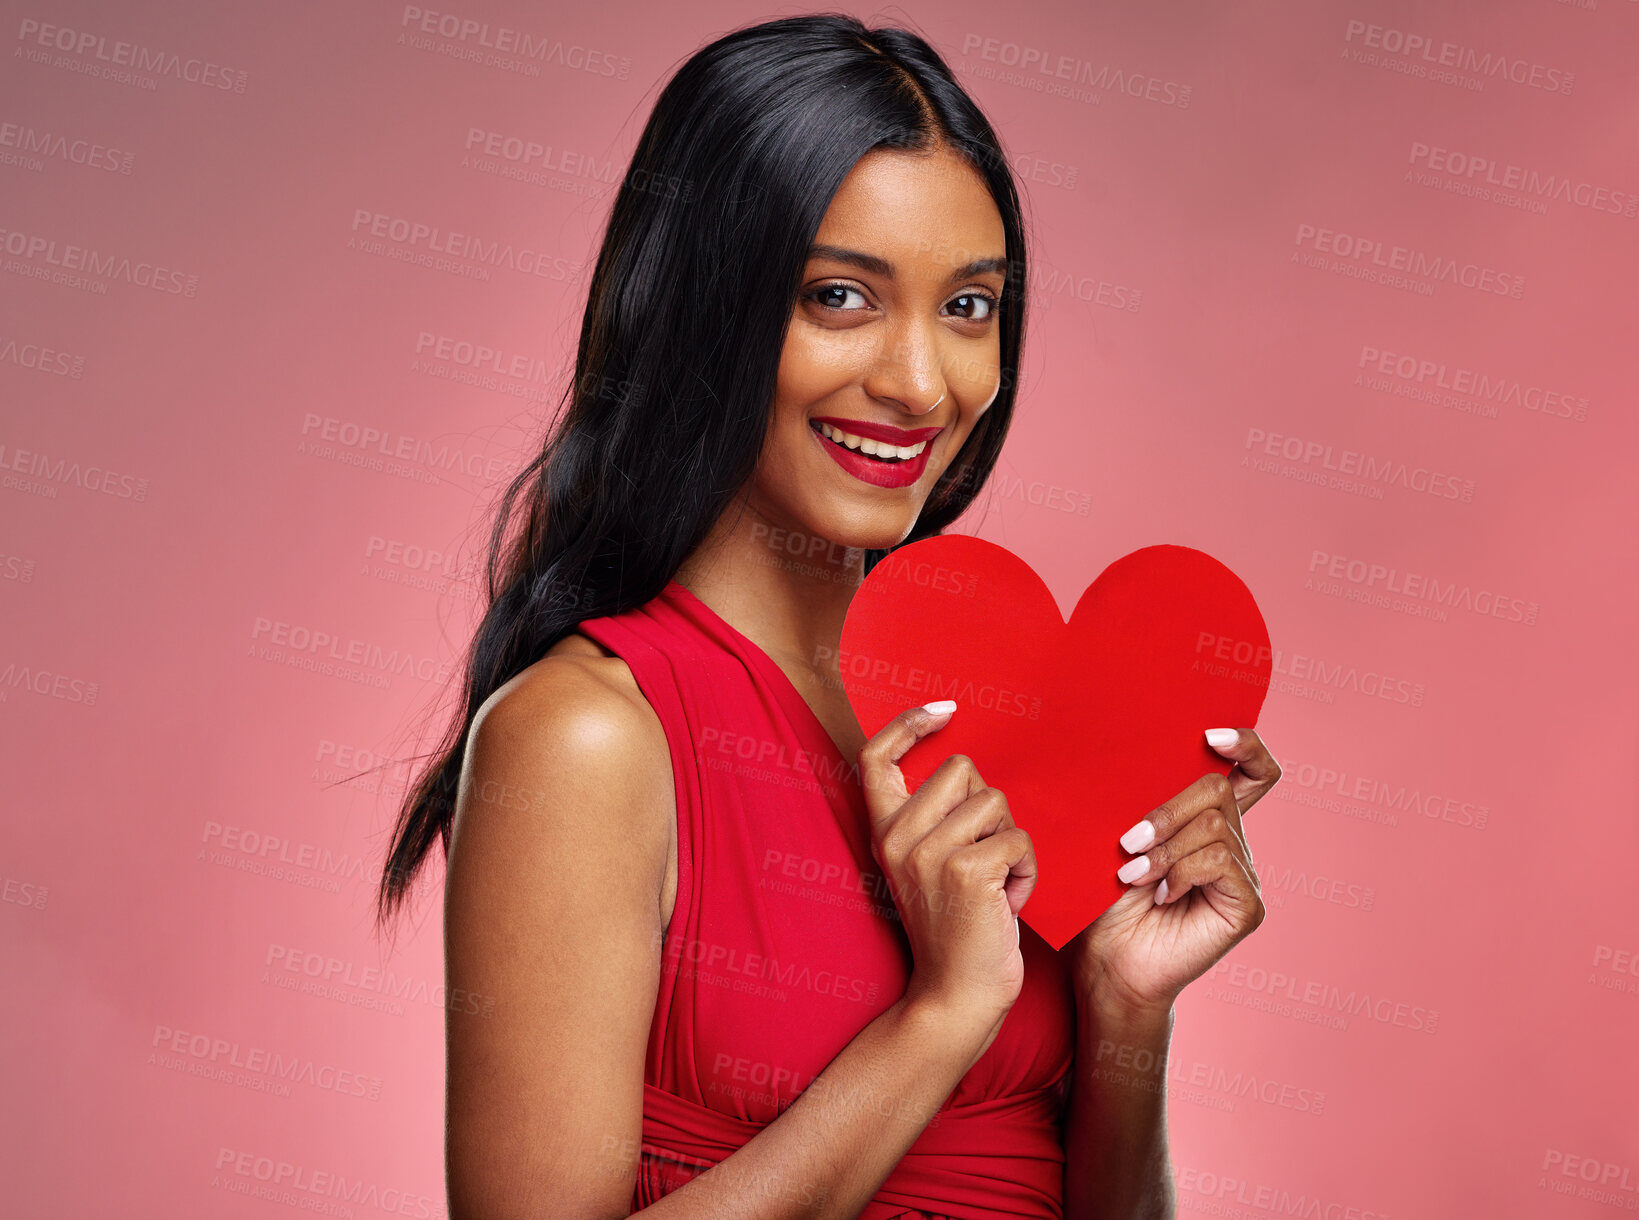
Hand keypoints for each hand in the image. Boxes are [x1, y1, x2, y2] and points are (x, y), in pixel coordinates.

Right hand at [858, 701, 1035, 1046]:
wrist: (956, 999)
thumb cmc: (957, 931)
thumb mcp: (927, 869)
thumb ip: (934, 820)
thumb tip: (969, 766)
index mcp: (885, 833)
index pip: (876, 756)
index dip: (907, 723)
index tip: (944, 712)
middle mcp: (899, 838)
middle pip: (961, 770)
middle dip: (988, 808)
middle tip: (983, 858)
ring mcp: (930, 853)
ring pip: (996, 803)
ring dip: (1011, 843)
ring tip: (996, 886)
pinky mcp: (967, 870)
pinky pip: (1019, 840)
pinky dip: (1027, 872)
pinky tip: (1009, 903)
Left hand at [1065, 727, 1282, 1016]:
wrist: (1107, 962)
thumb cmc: (1104, 900)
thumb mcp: (1118, 838)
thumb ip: (1139, 800)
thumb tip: (1125, 745)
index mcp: (1205, 821)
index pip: (1254, 770)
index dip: (1245, 744)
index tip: (1209, 736)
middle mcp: (1233, 843)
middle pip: (1218, 788)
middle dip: (1167, 809)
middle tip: (1127, 842)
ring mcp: (1243, 875)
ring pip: (1213, 825)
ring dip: (1164, 848)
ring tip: (1132, 874)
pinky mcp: (1246, 905)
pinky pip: (1220, 862)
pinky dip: (1181, 872)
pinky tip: (1160, 895)